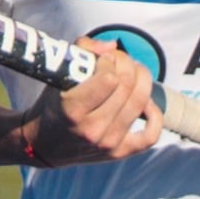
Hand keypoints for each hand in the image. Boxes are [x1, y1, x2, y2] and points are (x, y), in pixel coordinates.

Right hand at [24, 38, 164, 165]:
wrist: (45, 144)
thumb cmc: (53, 104)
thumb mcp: (58, 75)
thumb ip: (82, 51)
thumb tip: (112, 46)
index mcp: (72, 110)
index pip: (108, 78)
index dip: (110, 61)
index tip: (103, 59)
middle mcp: (91, 130)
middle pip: (126, 86)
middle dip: (127, 64)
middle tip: (120, 60)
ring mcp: (107, 143)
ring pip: (140, 102)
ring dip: (141, 80)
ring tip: (133, 73)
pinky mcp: (119, 153)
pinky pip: (150, 134)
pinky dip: (154, 114)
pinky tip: (145, 102)